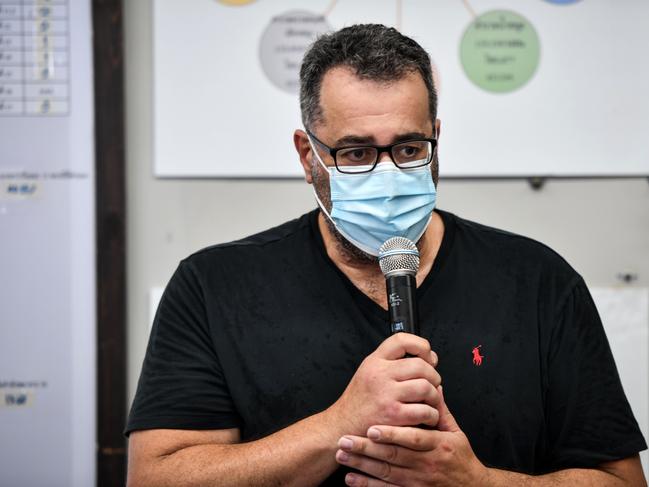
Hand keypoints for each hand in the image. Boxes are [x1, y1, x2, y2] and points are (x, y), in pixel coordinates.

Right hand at [326, 333, 441, 437]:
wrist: (342, 426)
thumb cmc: (358, 402)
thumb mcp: (368, 372)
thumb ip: (393, 363)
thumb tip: (428, 358)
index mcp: (374, 361)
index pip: (402, 340)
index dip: (421, 346)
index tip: (428, 357)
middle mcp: (380, 374)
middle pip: (420, 365)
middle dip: (433, 376)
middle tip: (432, 385)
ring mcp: (386, 394)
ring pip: (426, 387)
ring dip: (435, 396)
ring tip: (430, 401)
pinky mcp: (393, 415)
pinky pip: (424, 411)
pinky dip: (432, 415)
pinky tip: (426, 417)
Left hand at [335, 386, 488, 486]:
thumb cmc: (462, 457)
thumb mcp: (456, 433)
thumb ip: (441, 411)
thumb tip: (434, 385)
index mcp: (438, 446)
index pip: (413, 439)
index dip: (392, 434)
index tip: (372, 427)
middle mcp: (427, 465)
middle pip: (394, 456)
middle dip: (367, 448)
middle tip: (345, 440)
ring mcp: (419, 482)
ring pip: (386, 474)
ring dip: (362, 465)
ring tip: (343, 456)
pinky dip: (368, 486)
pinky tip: (351, 480)